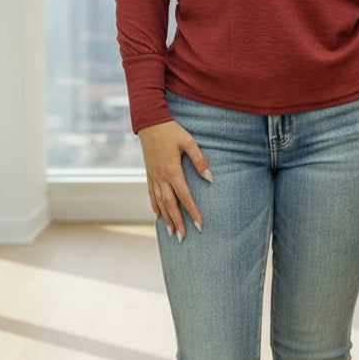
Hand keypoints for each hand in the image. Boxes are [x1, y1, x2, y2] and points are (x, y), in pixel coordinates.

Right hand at [138, 120, 211, 241]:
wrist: (149, 122)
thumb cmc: (171, 131)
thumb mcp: (189, 142)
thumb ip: (200, 160)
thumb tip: (209, 179)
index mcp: (172, 171)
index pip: (184, 197)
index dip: (192, 212)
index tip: (200, 225)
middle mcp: (161, 177)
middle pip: (170, 205)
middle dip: (178, 222)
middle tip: (184, 238)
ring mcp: (153, 176)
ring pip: (159, 202)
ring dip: (166, 218)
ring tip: (172, 233)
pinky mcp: (149, 172)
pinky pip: (151, 193)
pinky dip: (154, 206)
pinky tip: (157, 216)